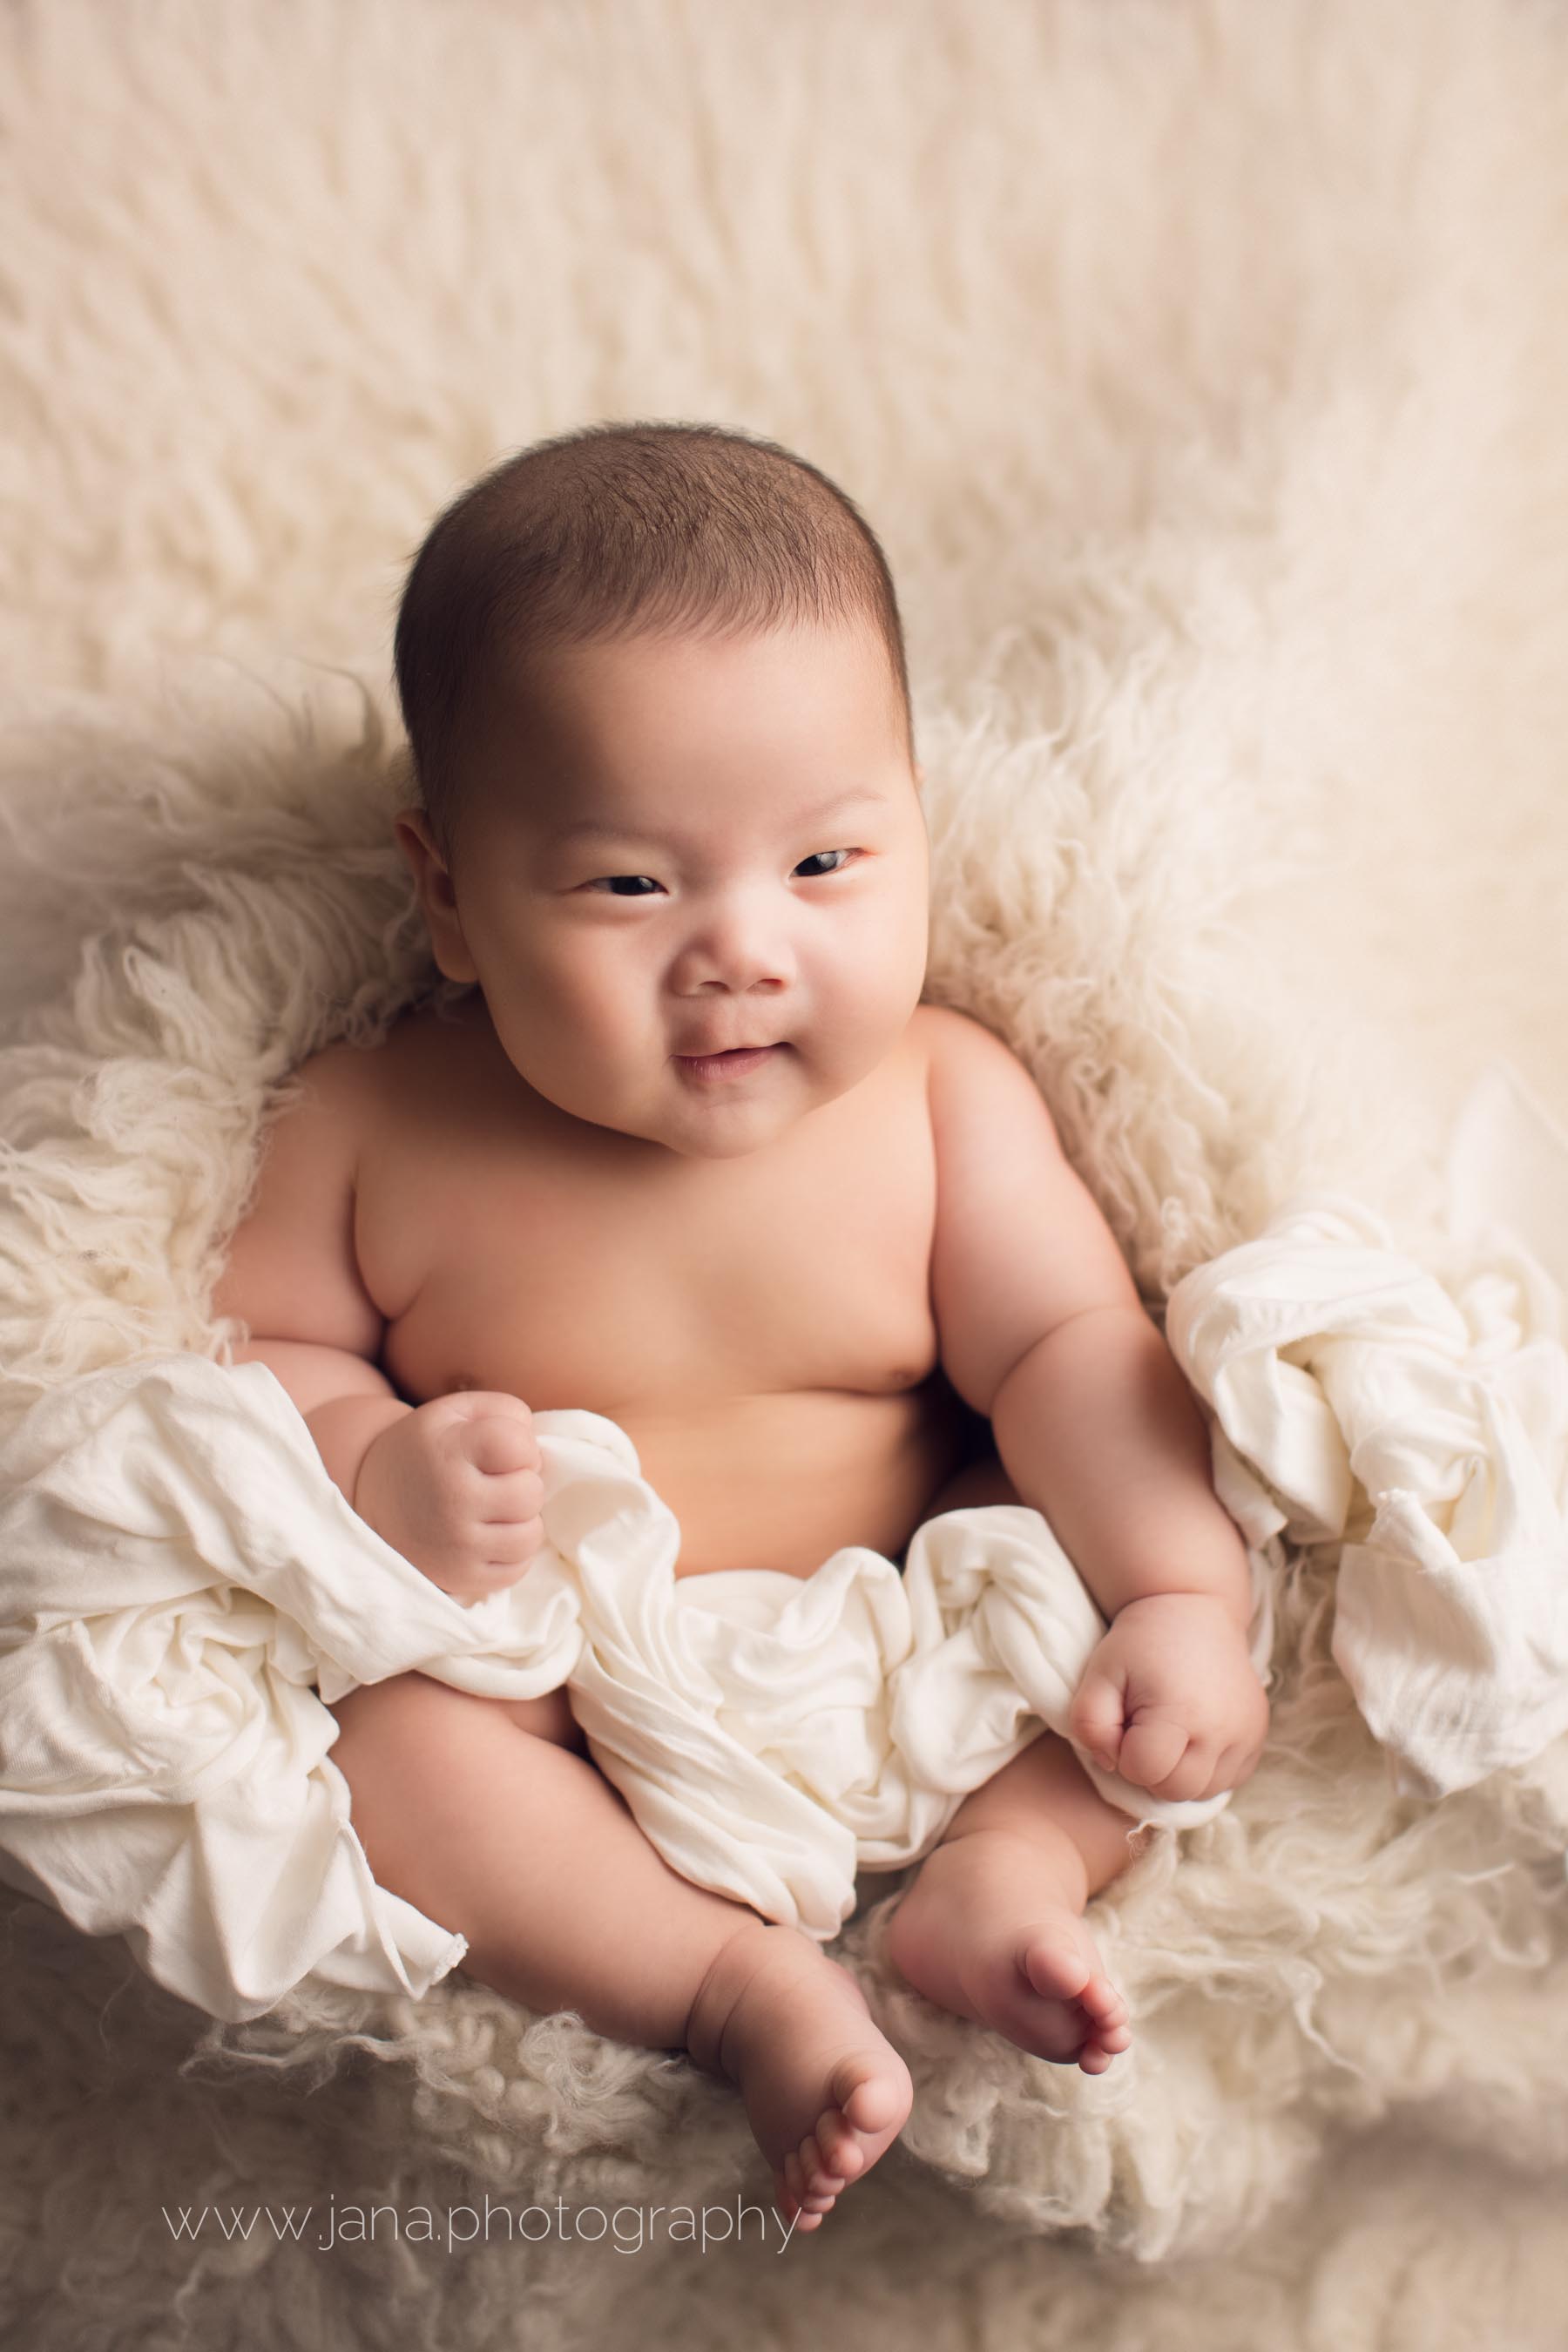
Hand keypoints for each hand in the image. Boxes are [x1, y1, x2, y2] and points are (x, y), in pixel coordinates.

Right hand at [352, 1390, 545, 1605]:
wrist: (376, 1497)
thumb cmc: (429, 1449)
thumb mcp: (457, 1412)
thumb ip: (505, 1412)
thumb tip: (538, 1453)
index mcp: (448, 1452)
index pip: (518, 1447)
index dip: (521, 1446)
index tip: (500, 1452)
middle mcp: (451, 1502)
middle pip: (530, 1493)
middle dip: (523, 1482)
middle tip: (499, 1482)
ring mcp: (456, 1545)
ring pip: (530, 1535)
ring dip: (523, 1519)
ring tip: (498, 1509)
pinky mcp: (460, 1578)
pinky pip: (517, 1569)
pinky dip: (513, 1551)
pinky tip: (493, 1534)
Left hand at [1067, 1592, 1268, 1802]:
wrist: (1194, 1609)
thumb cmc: (1141, 1642)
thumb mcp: (1100, 1672)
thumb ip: (1089, 1724)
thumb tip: (1110, 1764)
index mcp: (1182, 1712)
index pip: (1146, 1771)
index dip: (1124, 1754)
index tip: (1124, 1722)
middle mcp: (1223, 1730)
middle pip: (1177, 1790)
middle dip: (1151, 1769)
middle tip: (1143, 1728)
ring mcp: (1247, 1735)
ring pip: (1204, 1791)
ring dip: (1178, 1773)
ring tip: (1168, 1731)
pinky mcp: (1258, 1736)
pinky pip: (1228, 1780)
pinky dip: (1205, 1770)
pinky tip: (1191, 1736)